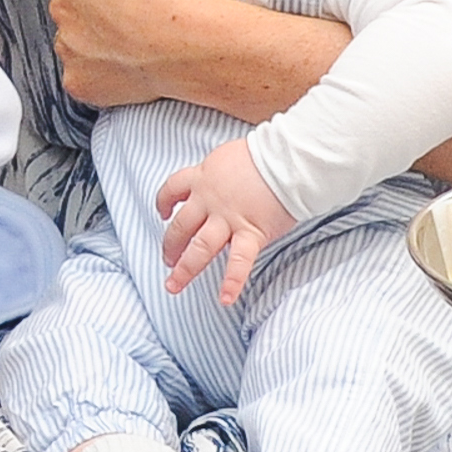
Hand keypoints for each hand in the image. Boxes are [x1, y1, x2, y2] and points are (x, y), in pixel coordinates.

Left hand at [156, 138, 294, 305]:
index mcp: (204, 177)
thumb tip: (223, 179)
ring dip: (185, 269)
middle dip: (170, 245)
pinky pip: (238, 262)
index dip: (164, 202)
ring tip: (174, 285)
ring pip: (200, 248)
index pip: (173, 188)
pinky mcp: (251, 233)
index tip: (164, 212)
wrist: (287, 158)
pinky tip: (225, 299)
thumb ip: (220, 172)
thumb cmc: (266, 152)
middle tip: (167, 259)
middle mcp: (210, 200)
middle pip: (181, 226)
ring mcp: (229, 219)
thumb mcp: (230, 156)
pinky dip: (232, 282)